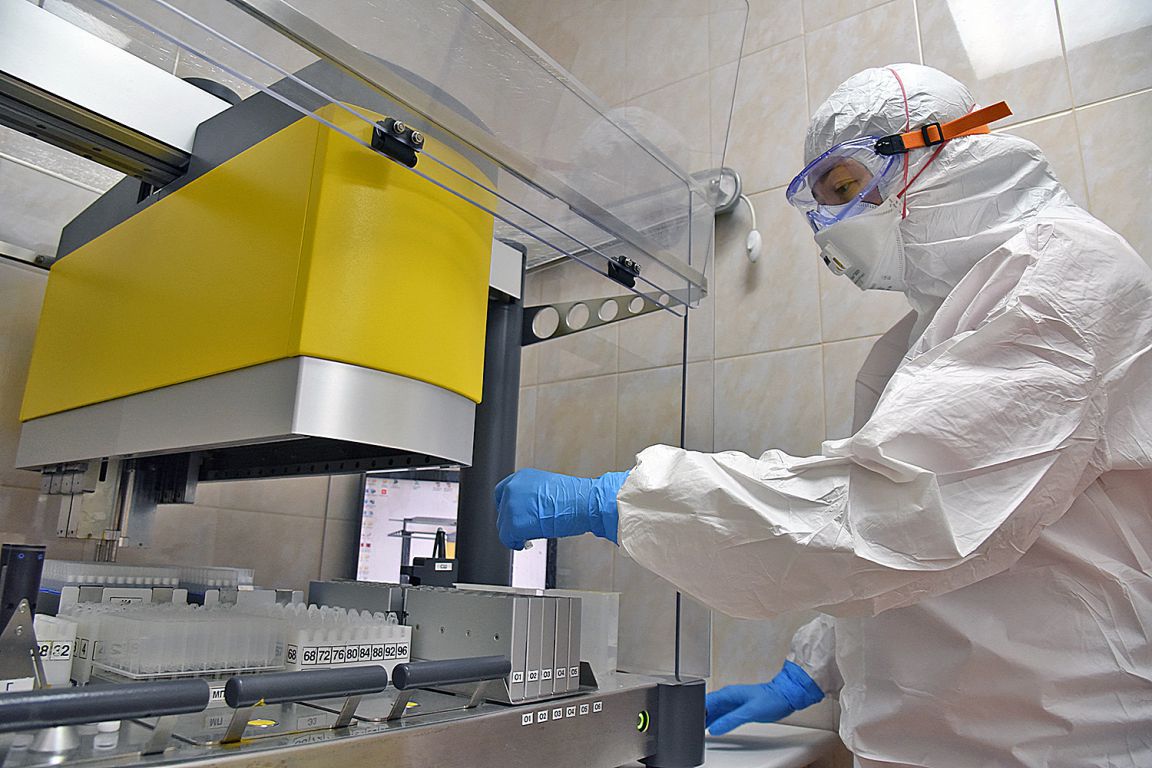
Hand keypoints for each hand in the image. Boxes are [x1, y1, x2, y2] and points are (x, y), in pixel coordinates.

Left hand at [494, 468, 628, 548]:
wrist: (582, 503)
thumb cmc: (574, 498)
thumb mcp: (548, 489)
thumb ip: (532, 497)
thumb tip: (528, 511)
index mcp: (521, 477)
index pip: (502, 493)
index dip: (507, 508)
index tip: (512, 516)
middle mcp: (512, 489)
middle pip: (502, 512)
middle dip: (511, 523)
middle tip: (523, 531)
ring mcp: (512, 506)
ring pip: (503, 527)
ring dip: (514, 534)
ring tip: (527, 537)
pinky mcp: (514, 523)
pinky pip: (507, 538)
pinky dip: (515, 543)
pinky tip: (525, 543)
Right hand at [705, 661, 823, 735]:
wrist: (786, 697)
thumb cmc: (772, 698)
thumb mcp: (750, 712)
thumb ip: (731, 720)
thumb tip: (715, 728)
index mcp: (728, 693)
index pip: (706, 702)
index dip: (697, 711)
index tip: (692, 722)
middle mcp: (729, 697)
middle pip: (708, 707)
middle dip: (701, 716)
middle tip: (695, 728)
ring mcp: (734, 703)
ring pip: (715, 712)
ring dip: (709, 719)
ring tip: (702, 730)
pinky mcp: (739, 709)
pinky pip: (723, 715)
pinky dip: (717, 721)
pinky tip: (715, 728)